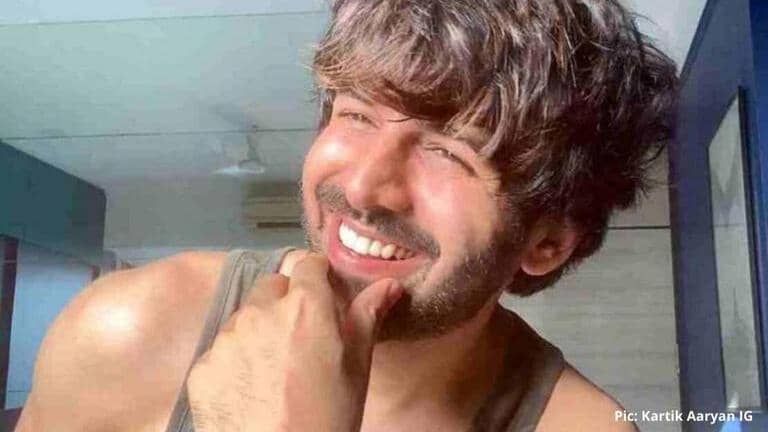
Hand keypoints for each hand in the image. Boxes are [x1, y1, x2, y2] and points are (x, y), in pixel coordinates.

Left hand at [186, 254, 402, 431]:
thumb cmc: (329, 417)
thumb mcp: (356, 368)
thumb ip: (367, 317)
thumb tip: (389, 284)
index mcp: (304, 306)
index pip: (306, 264)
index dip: (316, 278)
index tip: (321, 297)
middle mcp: (259, 312)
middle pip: (271, 287)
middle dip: (284, 302)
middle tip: (298, 339)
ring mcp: (225, 339)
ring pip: (243, 317)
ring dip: (257, 331)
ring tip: (273, 370)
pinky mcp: (202, 367)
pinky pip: (220, 351)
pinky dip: (234, 362)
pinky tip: (250, 390)